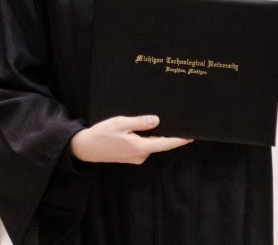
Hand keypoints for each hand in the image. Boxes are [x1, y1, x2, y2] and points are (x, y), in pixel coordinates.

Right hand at [69, 115, 191, 163]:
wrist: (86, 148)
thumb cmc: (102, 134)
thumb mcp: (121, 123)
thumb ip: (140, 122)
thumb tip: (157, 120)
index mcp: (140, 147)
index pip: (165, 143)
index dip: (179, 140)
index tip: (191, 136)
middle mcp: (140, 155)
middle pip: (159, 143)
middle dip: (167, 133)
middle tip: (174, 120)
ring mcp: (135, 157)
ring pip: (151, 144)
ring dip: (154, 134)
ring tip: (154, 121)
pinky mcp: (130, 156)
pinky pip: (143, 146)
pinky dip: (145, 138)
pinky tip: (141, 129)